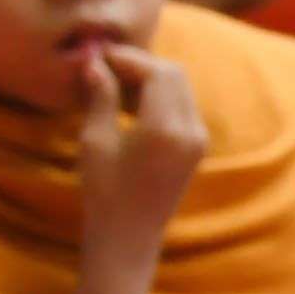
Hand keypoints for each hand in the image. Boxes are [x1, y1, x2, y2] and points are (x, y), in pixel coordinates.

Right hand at [69, 45, 204, 268]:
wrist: (129, 236)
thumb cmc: (105, 191)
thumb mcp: (96, 140)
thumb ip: (102, 96)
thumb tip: (95, 62)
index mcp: (167, 129)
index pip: (158, 71)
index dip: (128, 58)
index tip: (99, 57)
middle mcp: (192, 131)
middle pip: (174, 74)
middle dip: (140, 65)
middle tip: (105, 68)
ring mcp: (199, 140)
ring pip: (180, 88)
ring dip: (149, 79)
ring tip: (112, 85)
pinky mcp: (196, 148)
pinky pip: (182, 107)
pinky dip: (159, 97)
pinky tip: (129, 104)